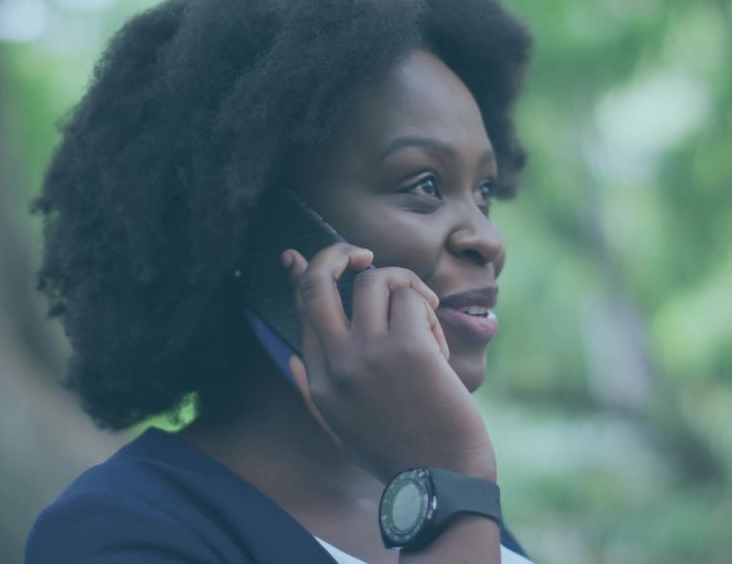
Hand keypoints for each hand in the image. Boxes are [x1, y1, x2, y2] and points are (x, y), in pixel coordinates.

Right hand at [282, 243, 496, 483]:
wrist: (442, 478)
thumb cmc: (399, 455)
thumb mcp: (340, 429)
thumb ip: (311, 391)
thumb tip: (290, 358)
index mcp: (319, 379)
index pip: (301, 309)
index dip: (301, 274)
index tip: (298, 255)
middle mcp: (336, 361)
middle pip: (318, 281)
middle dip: (337, 253)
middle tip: (363, 255)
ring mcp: (370, 352)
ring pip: (374, 281)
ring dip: (405, 288)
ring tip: (423, 315)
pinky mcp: (408, 347)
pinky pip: (412, 298)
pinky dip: (429, 312)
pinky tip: (439, 346)